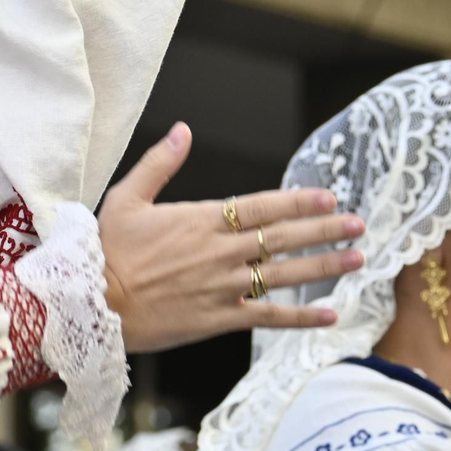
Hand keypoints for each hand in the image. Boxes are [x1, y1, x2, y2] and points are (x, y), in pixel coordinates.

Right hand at [98, 123, 364, 352]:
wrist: (92, 301)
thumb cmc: (105, 248)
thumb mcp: (126, 197)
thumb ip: (159, 163)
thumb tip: (183, 130)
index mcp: (200, 220)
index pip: (262, 207)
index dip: (298, 201)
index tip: (328, 196)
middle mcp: (220, 253)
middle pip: (283, 238)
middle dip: (325, 230)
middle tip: (358, 224)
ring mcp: (223, 287)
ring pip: (285, 275)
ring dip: (325, 267)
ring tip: (357, 259)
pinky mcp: (219, 319)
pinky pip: (268, 317)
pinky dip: (301, 317)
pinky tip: (330, 314)